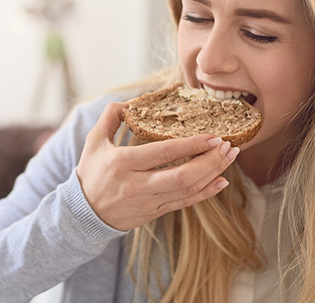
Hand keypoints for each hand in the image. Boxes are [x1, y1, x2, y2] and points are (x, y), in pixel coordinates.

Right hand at [75, 101, 238, 231]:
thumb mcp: (93, 141)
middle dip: (210, 161)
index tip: (213, 135)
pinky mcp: (155, 212)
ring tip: (229, 157)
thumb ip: (111, 116)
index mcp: (122, 163)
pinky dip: (206, 193)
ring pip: (188, 190)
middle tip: (229, 146)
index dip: (191, 145)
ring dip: (213, 173)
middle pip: (182, 176)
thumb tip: (133, 102)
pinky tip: (221, 181)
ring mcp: (148, 202)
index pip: (163, 153)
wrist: (84, 212)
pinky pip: (185, 203)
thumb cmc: (91, 172)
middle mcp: (137, 185)